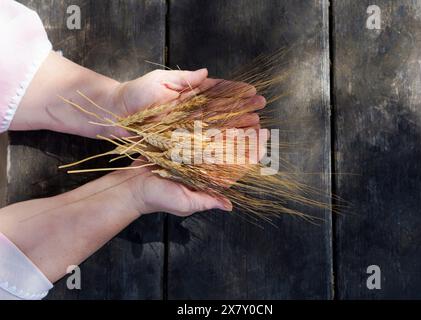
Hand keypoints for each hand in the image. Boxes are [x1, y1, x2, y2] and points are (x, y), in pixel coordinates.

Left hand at [107, 68, 265, 132]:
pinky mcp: (181, 139)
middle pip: (221, 107)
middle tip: (261, 108)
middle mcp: (191, 108)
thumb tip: (205, 73)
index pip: (216, 90)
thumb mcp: (158, 81)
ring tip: (255, 124)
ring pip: (217, 124)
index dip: (234, 91)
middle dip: (242, 107)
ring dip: (237, 124)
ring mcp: (187, 124)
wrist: (115, 115)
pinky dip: (220, 140)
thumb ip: (182, 79)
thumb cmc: (135, 94)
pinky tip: (235, 140)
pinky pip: (204, 139)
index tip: (251, 91)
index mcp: (188, 92)